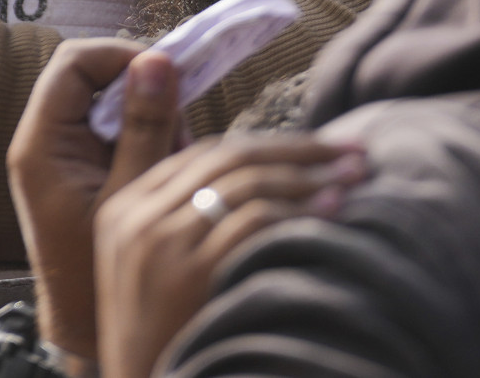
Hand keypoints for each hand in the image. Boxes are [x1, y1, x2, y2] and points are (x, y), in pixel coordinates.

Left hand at [7, 41, 180, 360]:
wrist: (79, 320)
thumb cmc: (98, 269)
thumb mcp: (131, 194)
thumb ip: (144, 127)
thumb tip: (156, 61)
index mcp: (40, 144)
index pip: (73, 62)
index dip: (120, 55)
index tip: (168, 74)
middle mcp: (43, 140)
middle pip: (93, 77)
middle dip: (142, 92)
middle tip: (177, 128)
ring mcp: (61, 152)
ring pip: (109, 103)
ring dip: (149, 118)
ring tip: (173, 158)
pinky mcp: (79, 165)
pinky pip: (114, 130)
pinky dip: (145, 138)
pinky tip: (163, 169)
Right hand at [93, 133, 367, 377]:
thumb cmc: (157, 335)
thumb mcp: (147, 263)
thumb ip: (183, 215)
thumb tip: (260, 172)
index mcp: (125, 204)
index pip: (208, 151)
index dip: (272, 143)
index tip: (321, 144)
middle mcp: (137, 215)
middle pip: (231, 159)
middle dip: (300, 150)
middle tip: (352, 149)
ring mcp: (159, 243)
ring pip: (245, 184)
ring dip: (308, 175)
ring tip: (353, 177)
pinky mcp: (184, 274)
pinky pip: (250, 223)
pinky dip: (297, 210)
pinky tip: (332, 210)